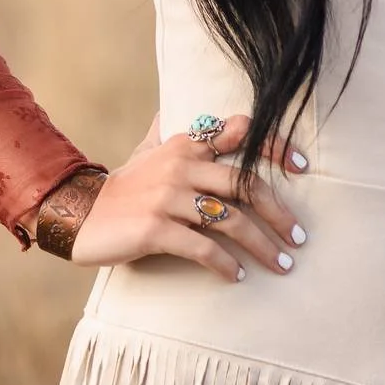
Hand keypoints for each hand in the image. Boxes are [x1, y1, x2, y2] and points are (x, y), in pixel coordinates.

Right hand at [69, 111, 308, 282]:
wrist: (81, 214)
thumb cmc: (124, 185)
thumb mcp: (147, 150)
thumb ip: (169, 133)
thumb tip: (176, 107)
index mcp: (185, 144)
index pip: (239, 135)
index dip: (275, 146)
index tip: (303, 167)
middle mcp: (180, 166)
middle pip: (244, 184)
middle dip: (278, 212)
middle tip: (299, 238)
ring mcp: (168, 197)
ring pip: (230, 220)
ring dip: (261, 245)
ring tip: (281, 264)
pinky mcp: (155, 229)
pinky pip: (203, 248)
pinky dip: (226, 265)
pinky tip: (238, 277)